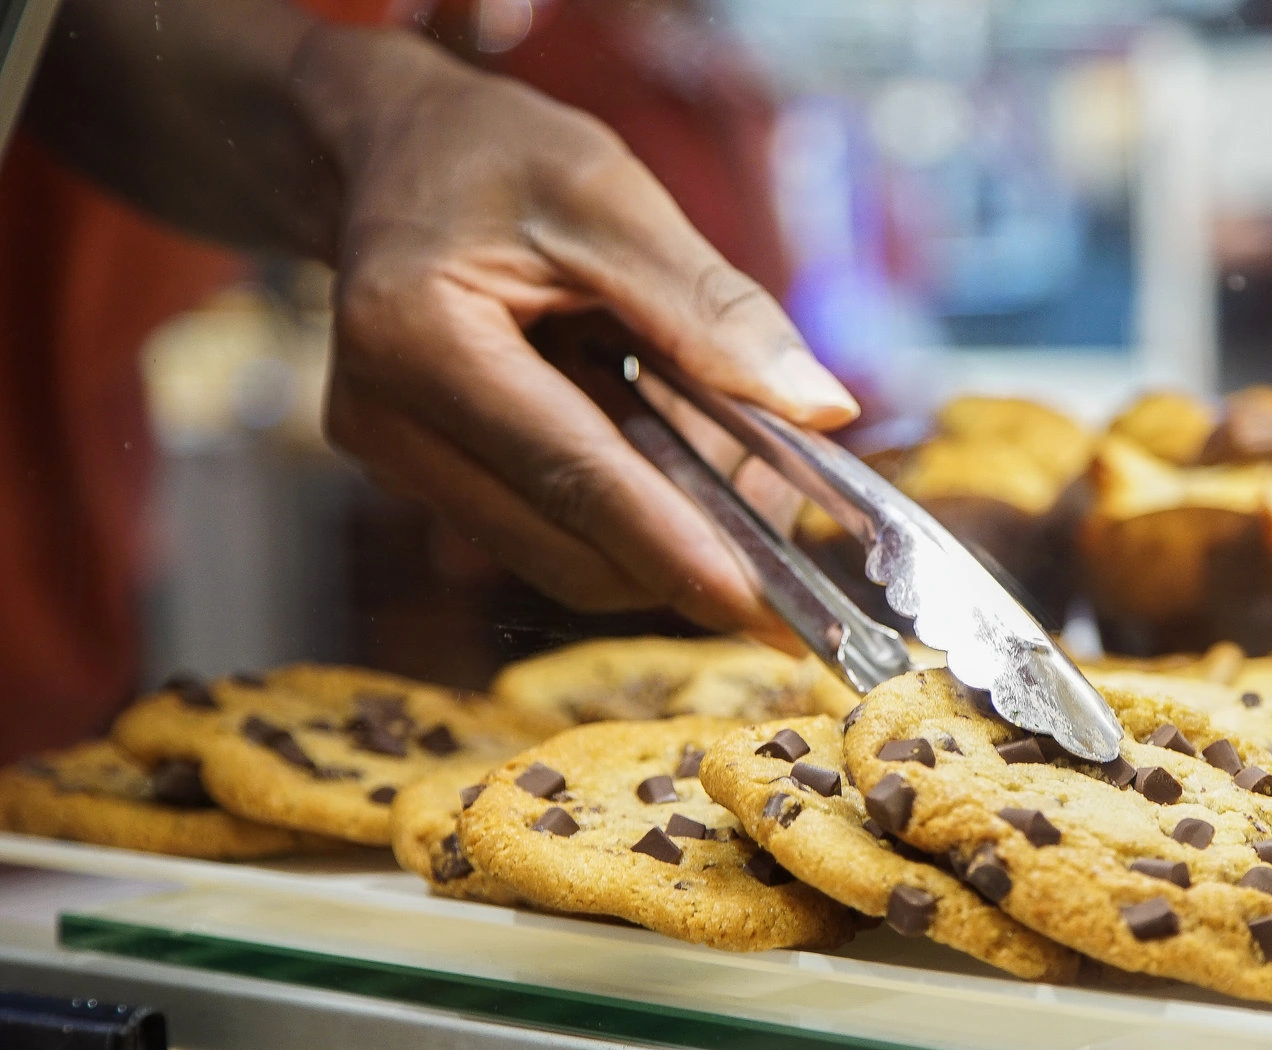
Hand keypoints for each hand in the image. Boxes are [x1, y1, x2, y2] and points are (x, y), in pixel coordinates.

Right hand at [298, 27, 855, 641]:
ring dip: (659, 541)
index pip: (572, 475)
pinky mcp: (422, 476)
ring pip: (558, 555)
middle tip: (789, 529)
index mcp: (417, 335)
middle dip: (685, 556)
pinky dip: (622, 515)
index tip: (764, 611)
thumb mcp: (612, 196)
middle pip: (564, 546)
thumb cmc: (498, 158)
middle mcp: (386, 420)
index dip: (674, 549)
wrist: (393, 154)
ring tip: (739, 474)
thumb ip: (713, 306)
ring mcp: (395, 460)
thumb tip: (821, 409)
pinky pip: (542, 528)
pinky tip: (673, 459)